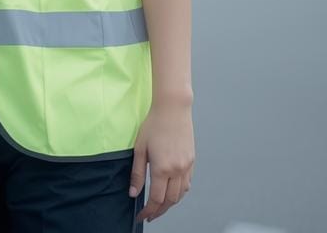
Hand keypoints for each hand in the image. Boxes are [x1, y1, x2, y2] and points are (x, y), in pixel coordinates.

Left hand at [131, 98, 194, 221]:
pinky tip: (171, 192)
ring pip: (180, 194)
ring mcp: (187, 166)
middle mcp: (177, 170)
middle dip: (159, 211)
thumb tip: (133, 193)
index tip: (141, 216)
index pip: (156, 199)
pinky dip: (179, 193)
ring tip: (159, 207)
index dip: (148, 211)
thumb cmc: (154, 125)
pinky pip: (187, 184)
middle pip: (170, 200)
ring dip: (170, 204)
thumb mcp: (139, 149)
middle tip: (149, 215)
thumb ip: (136, 173)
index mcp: (162, 168)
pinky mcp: (192, 162)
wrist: (173, 110)